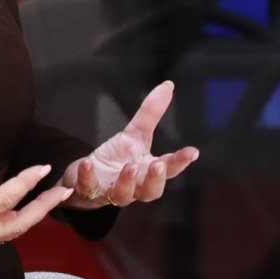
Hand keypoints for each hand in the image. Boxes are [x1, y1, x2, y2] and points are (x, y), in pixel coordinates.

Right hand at [0, 117, 72, 245]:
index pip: (5, 198)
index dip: (26, 182)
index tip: (42, 168)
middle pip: (20, 223)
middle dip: (44, 207)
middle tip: (63, 190)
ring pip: (14, 230)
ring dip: (35, 214)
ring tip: (52, 198)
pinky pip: (3, 230)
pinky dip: (20, 219)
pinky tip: (26, 208)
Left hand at [59, 81, 197, 210]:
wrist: (87, 178)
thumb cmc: (117, 158)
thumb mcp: (135, 134)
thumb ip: (151, 113)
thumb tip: (168, 85)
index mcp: (148, 170)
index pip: (169, 169)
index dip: (180, 161)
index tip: (192, 151)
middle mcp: (135, 186)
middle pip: (151, 190)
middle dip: (156, 179)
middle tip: (158, 165)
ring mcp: (112, 190)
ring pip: (124, 193)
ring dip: (127, 181)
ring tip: (130, 167)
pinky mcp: (90, 190)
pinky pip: (89, 187)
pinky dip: (88, 177)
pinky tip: (88, 163)